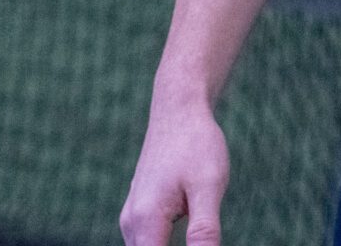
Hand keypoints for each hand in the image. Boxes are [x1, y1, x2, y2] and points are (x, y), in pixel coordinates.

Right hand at [119, 100, 229, 245]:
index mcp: (145, 222)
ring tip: (201, 237)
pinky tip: (193, 242)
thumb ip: (204, 232)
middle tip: (204, 240)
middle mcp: (131, 224)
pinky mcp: (140, 214)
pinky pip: (150, 244)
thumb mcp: (209, 187)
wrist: (178, 109)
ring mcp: (132, 219)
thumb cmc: (196, 144)